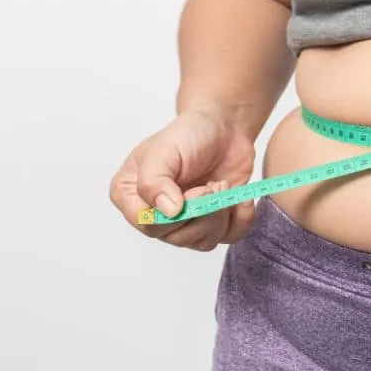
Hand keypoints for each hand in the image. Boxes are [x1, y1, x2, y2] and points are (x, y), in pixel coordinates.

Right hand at [109, 108, 256, 250]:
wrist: (223, 129)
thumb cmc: (188, 134)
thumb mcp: (163, 149)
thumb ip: (154, 180)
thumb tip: (168, 212)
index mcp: (131, 195)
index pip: (147, 225)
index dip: (175, 214)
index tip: (193, 191)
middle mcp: (155, 213)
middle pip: (178, 237)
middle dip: (203, 211)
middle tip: (213, 184)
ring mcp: (185, 222)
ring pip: (203, 241)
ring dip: (221, 214)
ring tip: (222, 185)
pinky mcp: (213, 223)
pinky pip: (228, 237)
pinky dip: (240, 219)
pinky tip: (238, 197)